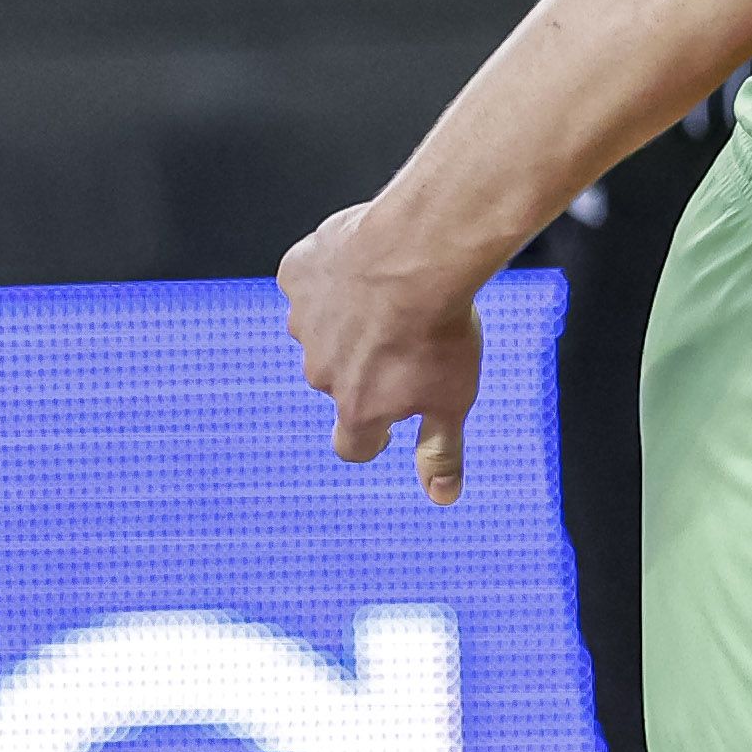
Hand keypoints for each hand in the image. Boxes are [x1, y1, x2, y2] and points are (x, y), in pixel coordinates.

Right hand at [275, 201, 493, 501]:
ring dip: (346, 317)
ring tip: (389, 292)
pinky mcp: (297, 275)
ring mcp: (303, 322)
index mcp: (357, 407)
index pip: (352, 443)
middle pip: (338, 379)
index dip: (373, 436)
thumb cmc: (441, 328)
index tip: (392, 419)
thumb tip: (442, 497)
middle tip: (406, 335)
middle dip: (365, 363)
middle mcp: (320, 371)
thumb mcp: (454, 400)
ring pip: (321, 327)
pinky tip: (363, 260)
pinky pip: (308, 280)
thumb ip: (441, 451)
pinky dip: (330, 273)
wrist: (420, 254)